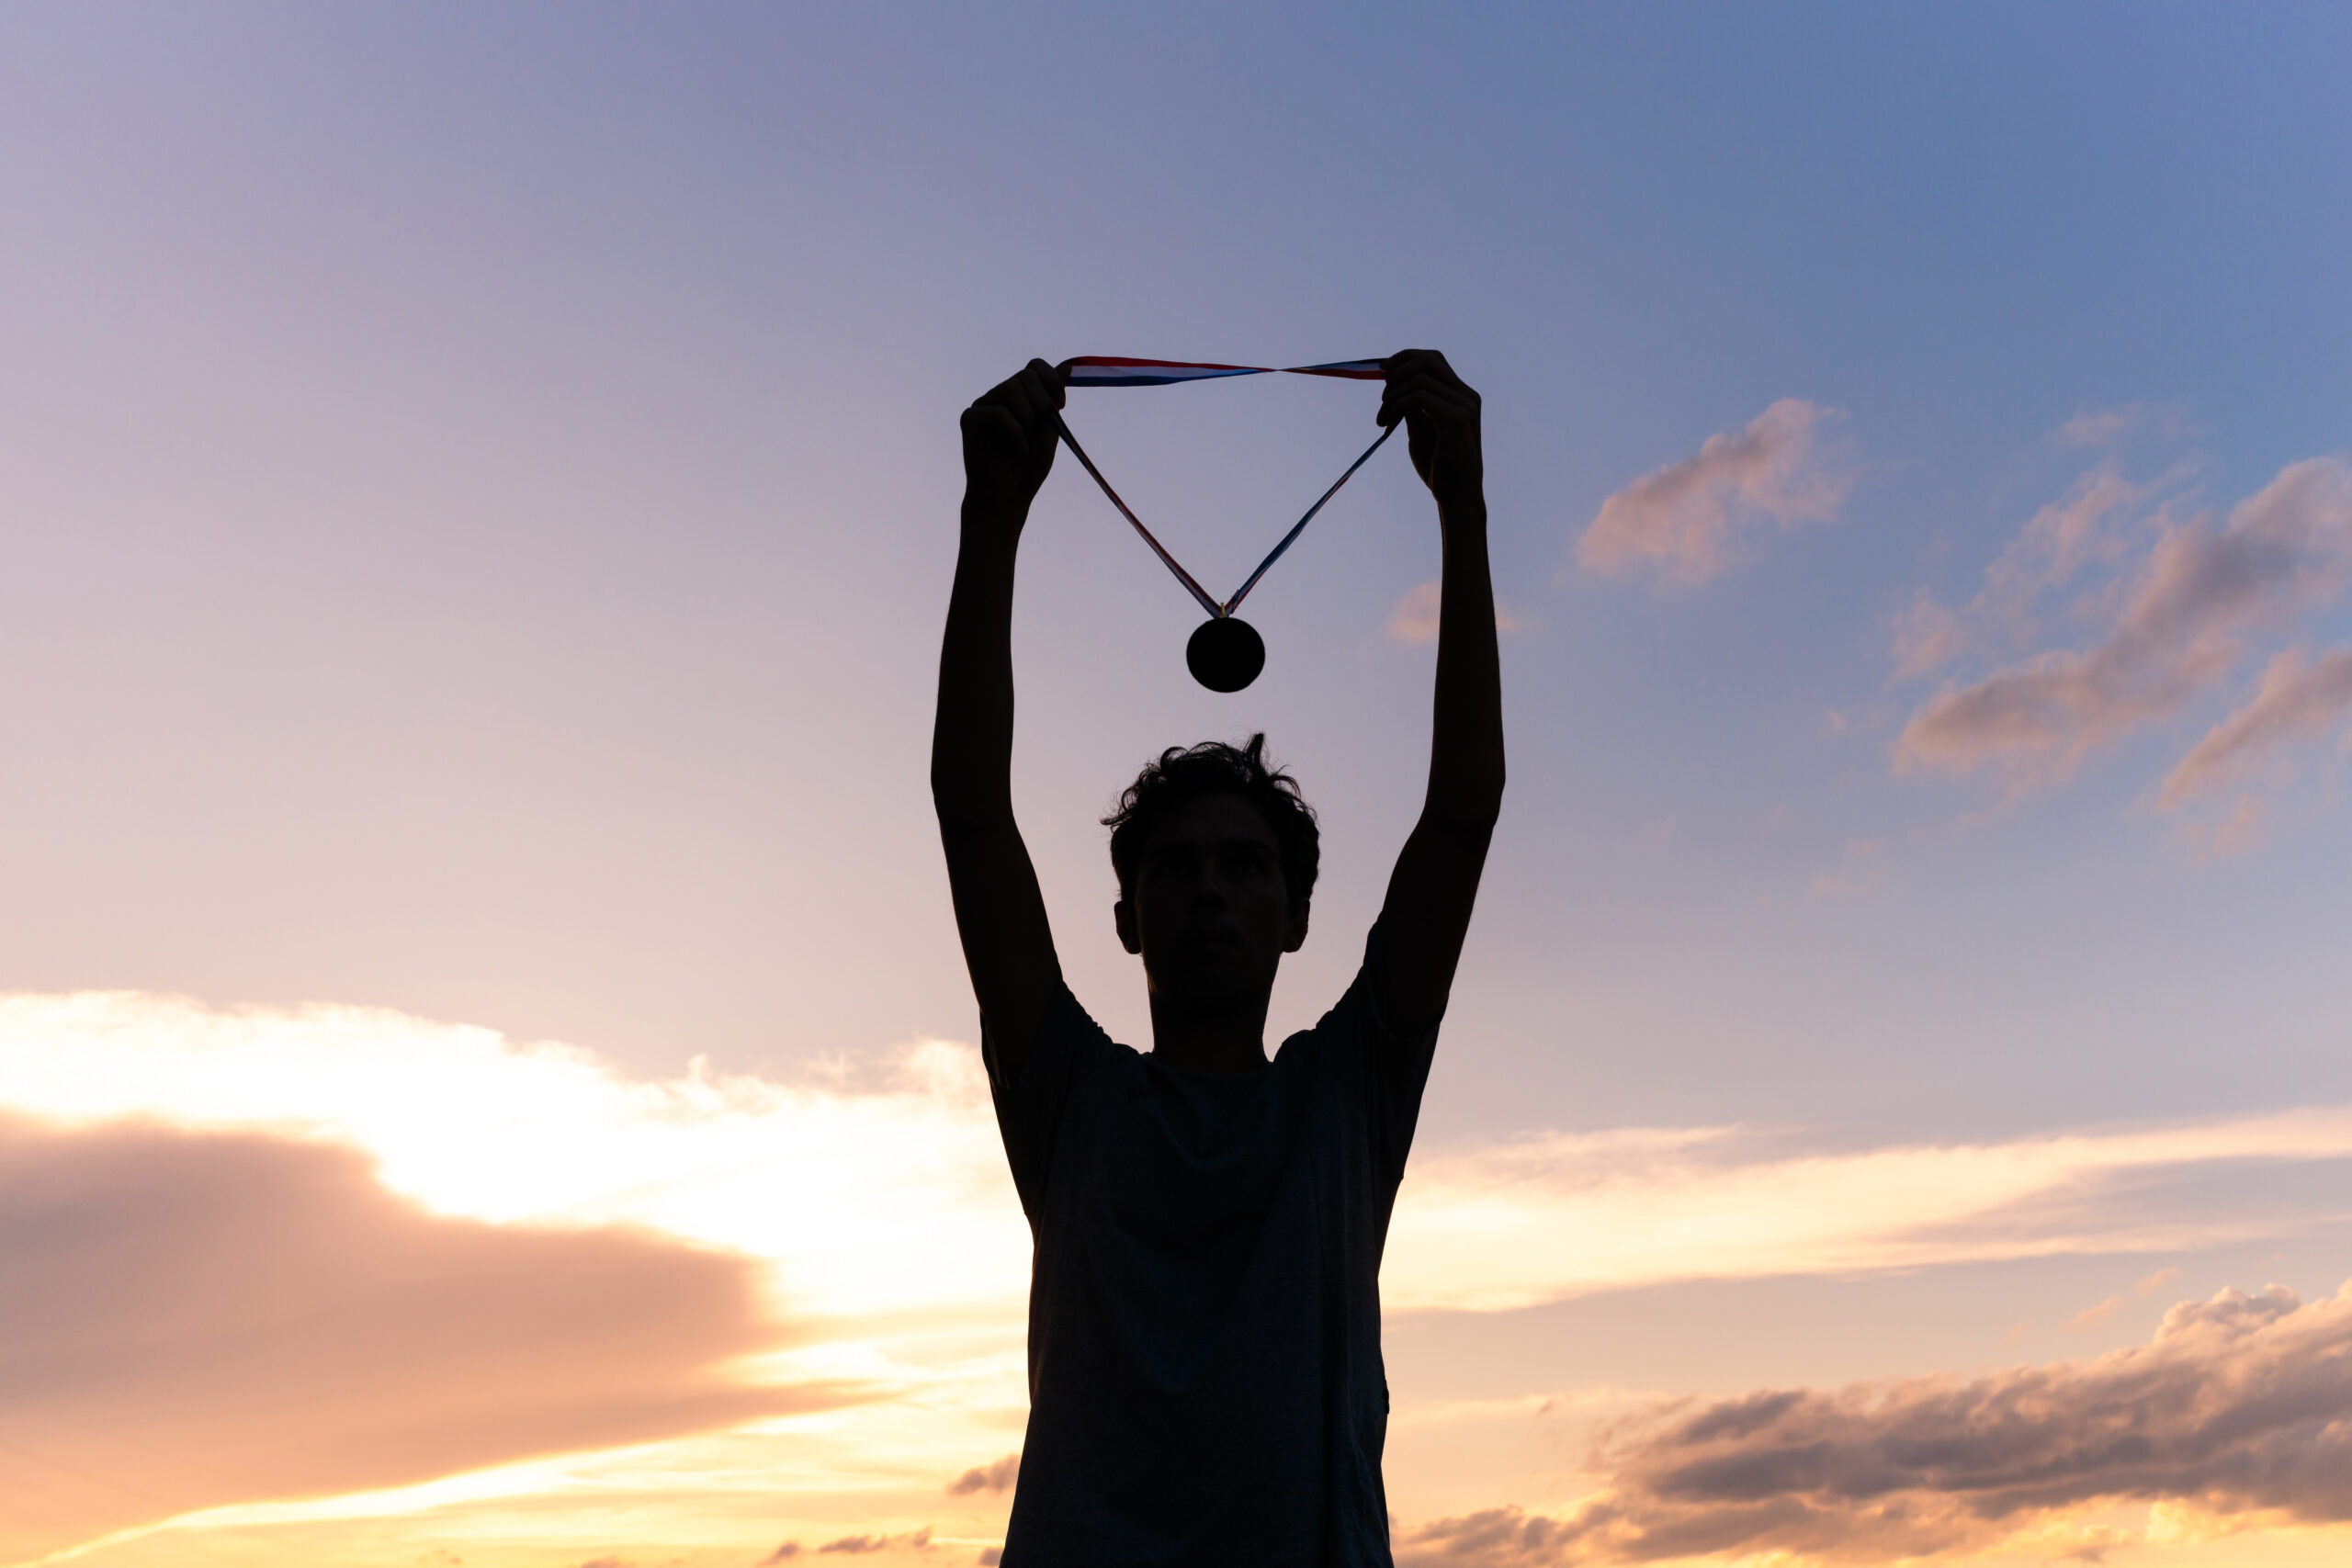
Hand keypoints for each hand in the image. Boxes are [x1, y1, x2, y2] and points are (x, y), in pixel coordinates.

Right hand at [960, 358, 1065, 524]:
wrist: (1008, 498)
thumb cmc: (1028, 468)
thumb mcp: (1049, 428)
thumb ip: (1054, 398)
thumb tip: (1068, 366)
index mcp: (1019, 396)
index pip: (1035, 366)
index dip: (1051, 380)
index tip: (1059, 406)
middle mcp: (998, 396)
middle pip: (1025, 376)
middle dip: (1042, 402)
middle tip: (1041, 428)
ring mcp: (982, 405)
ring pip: (1011, 387)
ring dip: (1028, 416)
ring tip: (1026, 439)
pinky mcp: (970, 419)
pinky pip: (997, 411)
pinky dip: (1015, 432)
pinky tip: (1018, 450)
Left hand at [1378, 350, 1482, 511]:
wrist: (1456, 497)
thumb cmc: (1438, 466)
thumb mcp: (1420, 429)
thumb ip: (1412, 406)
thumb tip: (1392, 383)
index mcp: (1461, 395)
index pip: (1433, 359)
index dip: (1405, 358)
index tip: (1383, 371)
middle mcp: (1467, 396)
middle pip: (1429, 360)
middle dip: (1398, 368)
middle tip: (1381, 393)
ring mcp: (1465, 407)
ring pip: (1420, 379)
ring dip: (1393, 394)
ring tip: (1382, 417)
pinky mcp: (1456, 420)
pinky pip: (1420, 397)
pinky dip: (1398, 404)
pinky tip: (1388, 422)